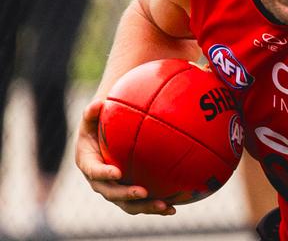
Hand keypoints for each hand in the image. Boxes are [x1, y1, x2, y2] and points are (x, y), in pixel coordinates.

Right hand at [75, 99, 175, 215]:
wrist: (101, 139)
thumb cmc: (97, 124)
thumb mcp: (91, 118)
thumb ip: (92, 112)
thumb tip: (98, 103)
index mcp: (89, 164)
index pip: (94, 171)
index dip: (104, 174)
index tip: (117, 172)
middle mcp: (101, 182)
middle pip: (113, 194)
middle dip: (127, 196)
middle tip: (143, 193)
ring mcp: (115, 190)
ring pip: (129, 204)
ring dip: (147, 207)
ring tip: (165, 207)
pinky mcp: (129, 194)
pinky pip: (143, 202)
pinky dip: (158, 205)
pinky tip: (175, 207)